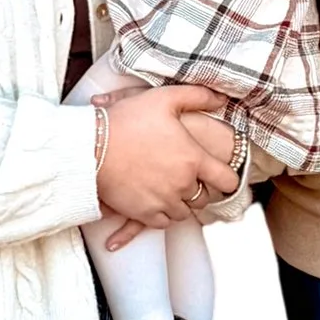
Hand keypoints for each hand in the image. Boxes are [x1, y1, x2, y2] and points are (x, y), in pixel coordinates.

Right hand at [93, 84, 237, 227]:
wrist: (90, 146)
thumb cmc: (127, 119)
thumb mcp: (165, 98)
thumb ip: (198, 96)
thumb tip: (221, 97)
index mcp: (193, 159)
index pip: (228, 180)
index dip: (229, 179)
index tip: (222, 176)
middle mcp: (182, 184)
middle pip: (205, 198)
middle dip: (200, 189)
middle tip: (189, 177)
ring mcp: (163, 201)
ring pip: (185, 212)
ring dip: (182, 202)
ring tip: (171, 188)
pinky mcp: (143, 213)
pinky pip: (164, 222)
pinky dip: (164, 214)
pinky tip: (158, 200)